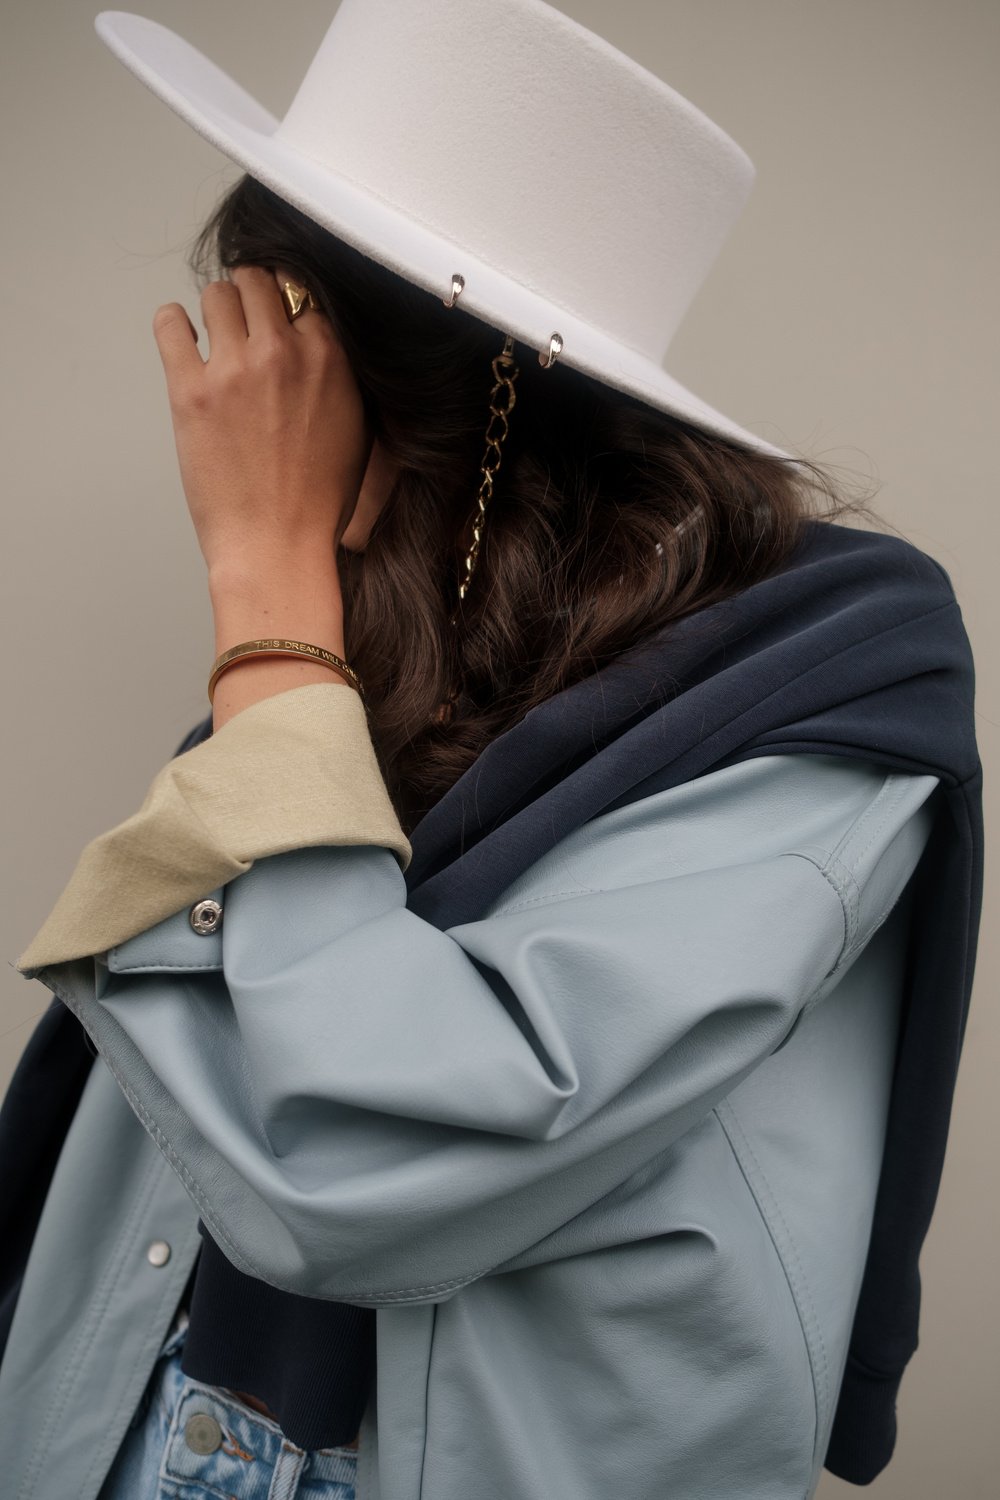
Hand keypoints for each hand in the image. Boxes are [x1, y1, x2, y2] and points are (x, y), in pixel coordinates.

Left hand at [151, 264, 372, 574]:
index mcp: (329, 358)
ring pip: (217, 293)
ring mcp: (234, 369)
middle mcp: (282, 352)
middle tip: (244, 327)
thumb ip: (340, 374)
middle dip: (251, 300)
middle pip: (257, 281)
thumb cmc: (319, 502)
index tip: (278, 323)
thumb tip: (319, 343)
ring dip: (216, 312)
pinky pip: (170, 323)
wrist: (278, 546)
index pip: (302, 294)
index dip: (287, 308)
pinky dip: (174, 325)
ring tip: (216, 341)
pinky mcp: (190, 390)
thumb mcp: (359, 428)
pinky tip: (183, 341)